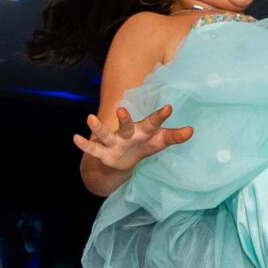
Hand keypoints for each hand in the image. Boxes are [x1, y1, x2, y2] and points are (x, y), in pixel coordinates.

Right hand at [74, 105, 192, 173]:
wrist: (123, 160)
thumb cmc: (144, 144)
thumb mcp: (160, 141)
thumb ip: (174, 136)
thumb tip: (192, 130)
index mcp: (143, 130)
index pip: (153, 122)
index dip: (160, 116)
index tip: (169, 108)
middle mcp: (127, 133)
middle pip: (126, 126)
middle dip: (124, 119)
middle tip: (121, 110)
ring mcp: (114, 142)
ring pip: (105, 134)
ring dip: (98, 128)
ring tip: (89, 118)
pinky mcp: (104, 153)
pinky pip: (93, 149)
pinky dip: (84, 145)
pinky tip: (75, 138)